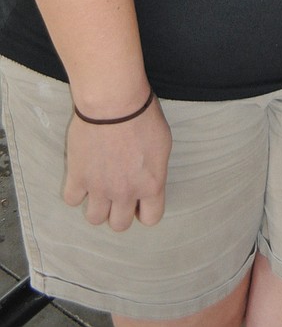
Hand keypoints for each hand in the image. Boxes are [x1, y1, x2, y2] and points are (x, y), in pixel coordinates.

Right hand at [63, 96, 172, 230]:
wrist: (114, 102)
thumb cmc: (143, 115)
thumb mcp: (162, 143)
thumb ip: (155, 169)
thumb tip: (147, 179)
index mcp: (151, 184)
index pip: (151, 218)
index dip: (145, 211)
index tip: (140, 200)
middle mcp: (125, 192)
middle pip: (120, 225)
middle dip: (119, 212)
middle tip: (117, 193)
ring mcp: (99, 188)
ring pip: (94, 219)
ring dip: (97, 206)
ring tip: (99, 188)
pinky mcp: (77, 177)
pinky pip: (72, 200)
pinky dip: (76, 192)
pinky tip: (82, 177)